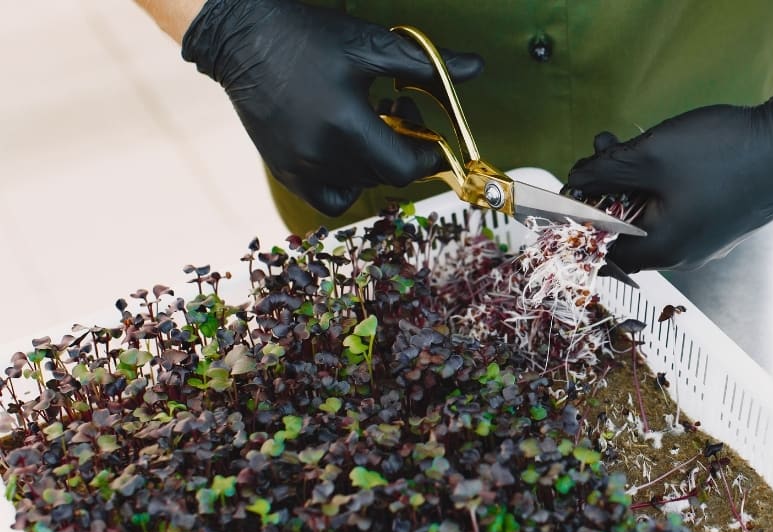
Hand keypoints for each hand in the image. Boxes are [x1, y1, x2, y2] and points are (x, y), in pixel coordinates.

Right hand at [182, 0, 482, 215]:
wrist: (242, 38)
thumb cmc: (307, 37)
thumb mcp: (371, 46)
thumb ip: (427, 65)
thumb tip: (475, 68)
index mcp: (344, 124)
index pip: (404, 166)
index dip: (427, 156)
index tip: (432, 137)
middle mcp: (319, 153)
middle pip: (386, 176)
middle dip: (404, 151)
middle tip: (398, 112)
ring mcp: (298, 167)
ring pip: (362, 186)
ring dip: (377, 162)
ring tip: (370, 123)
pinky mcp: (284, 170)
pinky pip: (331, 198)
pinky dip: (349, 183)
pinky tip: (348, 151)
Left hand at [566, 77, 772, 271]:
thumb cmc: (726, 155)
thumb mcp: (650, 156)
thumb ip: (605, 171)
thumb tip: (575, 180)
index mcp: (664, 248)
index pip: (605, 249)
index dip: (583, 219)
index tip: (575, 190)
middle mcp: (686, 253)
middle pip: (628, 229)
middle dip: (608, 188)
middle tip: (602, 152)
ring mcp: (707, 238)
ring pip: (654, 213)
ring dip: (634, 180)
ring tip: (628, 143)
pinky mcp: (721, 219)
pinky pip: (679, 207)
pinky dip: (662, 183)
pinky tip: (665, 152)